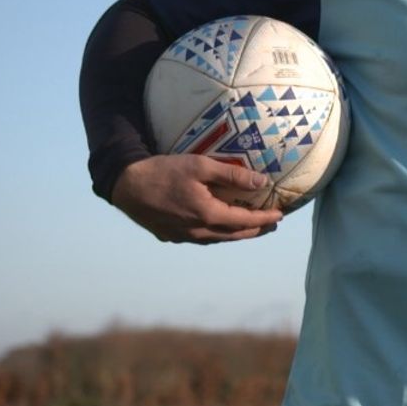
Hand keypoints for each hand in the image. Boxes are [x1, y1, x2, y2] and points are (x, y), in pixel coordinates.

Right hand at [111, 153, 283, 243]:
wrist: (126, 185)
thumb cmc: (164, 171)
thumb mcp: (200, 166)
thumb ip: (232, 175)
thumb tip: (261, 182)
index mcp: (208, 215)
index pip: (245, 221)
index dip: (265, 219)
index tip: (281, 215)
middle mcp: (198, 232)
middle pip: (234, 235)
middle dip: (256, 230)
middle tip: (271, 223)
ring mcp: (182, 236)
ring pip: (218, 239)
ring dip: (237, 233)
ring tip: (250, 226)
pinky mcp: (170, 236)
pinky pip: (201, 238)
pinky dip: (217, 233)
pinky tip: (218, 226)